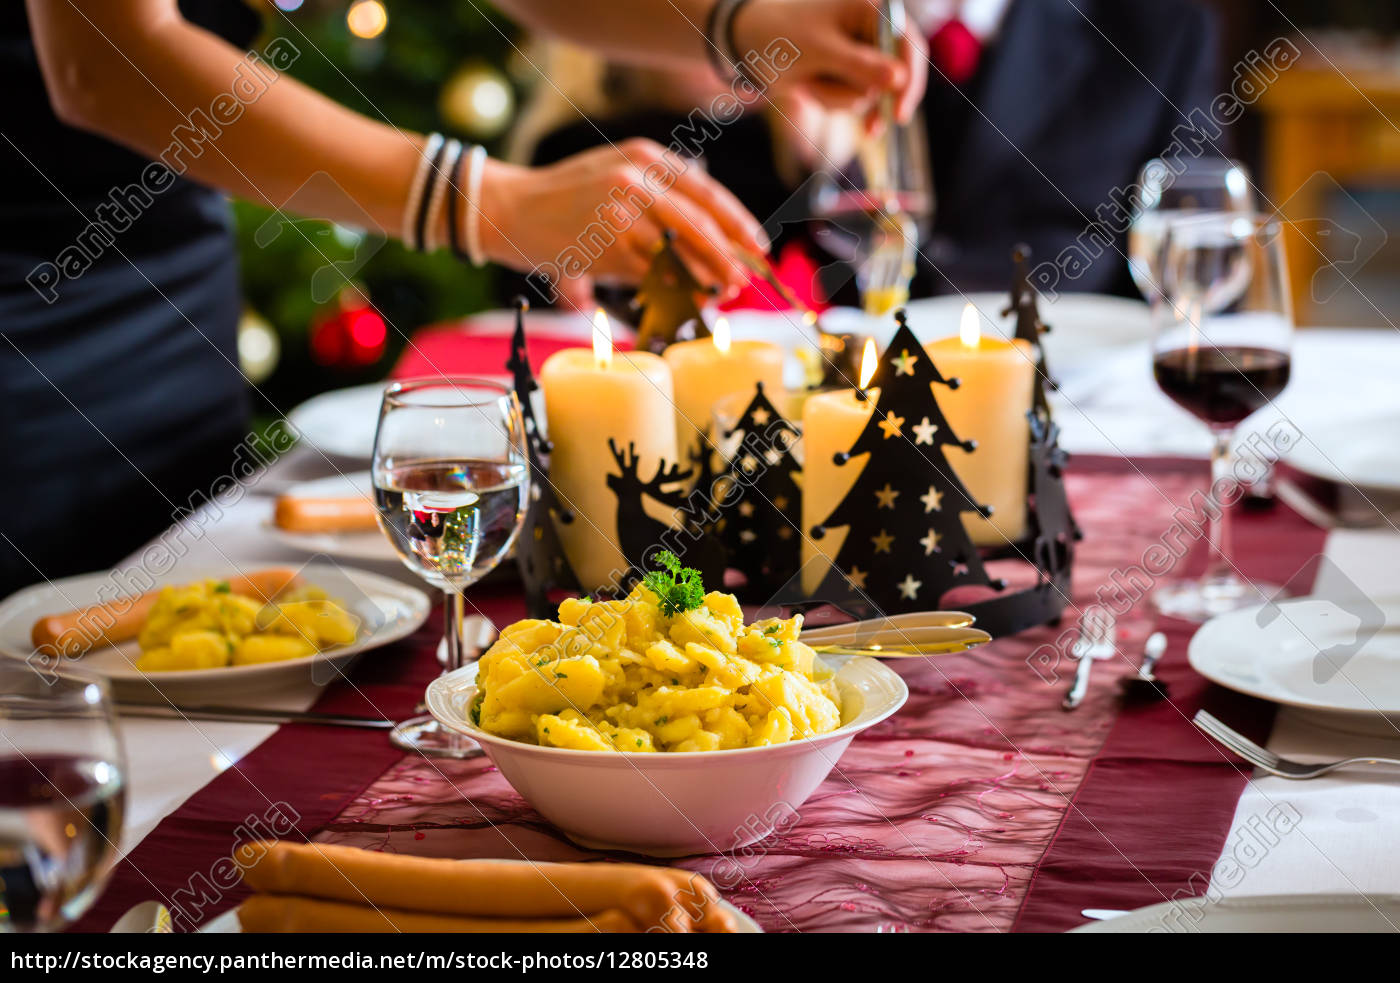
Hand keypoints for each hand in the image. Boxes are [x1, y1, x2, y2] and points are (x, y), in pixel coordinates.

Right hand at [473, 139, 767, 299]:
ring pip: (679, 250)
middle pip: (699, 222)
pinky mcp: (606, 243)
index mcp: (646, 157)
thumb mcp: (617, 175)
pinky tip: (688, 299)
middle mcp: (636, 177)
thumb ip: (659, 196)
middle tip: (743, 278)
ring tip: (723, 292)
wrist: (513, 209)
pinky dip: (675, 289)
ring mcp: (621, 210)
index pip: (706, 192)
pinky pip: (652, 272)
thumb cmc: (569, 200)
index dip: (737, 222)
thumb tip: (712, 241)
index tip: (757, 245)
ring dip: (705, 276)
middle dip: (728, 254)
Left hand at [732, 0, 926, 122]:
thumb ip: (859, 65)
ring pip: (870, 94)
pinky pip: (852, 101)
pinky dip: (831, 101)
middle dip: (869, 96)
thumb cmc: (780, 35)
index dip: (911, 80)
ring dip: (839, 98)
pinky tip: (810, 87)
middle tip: (871, 129)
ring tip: (809, 81)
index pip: (909, 44)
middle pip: (895, 76)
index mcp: (871, 10)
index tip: (899, 113)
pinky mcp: (846, 76)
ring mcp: (860, 56)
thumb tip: (897, 79)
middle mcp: (871, 31)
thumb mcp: (819, 50)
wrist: (746, 44)